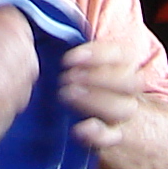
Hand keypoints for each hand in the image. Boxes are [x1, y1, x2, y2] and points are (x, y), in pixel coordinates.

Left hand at [55, 36, 148, 153]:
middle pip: (127, 81)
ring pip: (123, 107)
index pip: (121, 55)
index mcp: (122, 67)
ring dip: (95, 100)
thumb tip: (41, 30)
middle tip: (65, 78)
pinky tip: (79, 130)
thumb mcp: (83, 66)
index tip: (68, 59)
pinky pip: (113, 138)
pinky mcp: (112, 138)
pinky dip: (97, 134)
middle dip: (95, 78)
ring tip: (66, 96)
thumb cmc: (84, 86)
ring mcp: (121, 115)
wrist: (109, 122)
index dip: (96, 54)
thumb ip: (73, 53)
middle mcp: (126, 90)